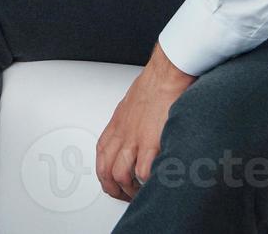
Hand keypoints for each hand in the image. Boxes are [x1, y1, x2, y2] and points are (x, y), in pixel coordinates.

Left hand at [95, 44, 196, 200]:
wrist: (166, 73)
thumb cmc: (155, 84)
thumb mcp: (134, 104)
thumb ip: (132, 120)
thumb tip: (137, 131)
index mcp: (117, 124)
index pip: (101, 154)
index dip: (104, 172)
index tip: (112, 181)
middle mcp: (122, 133)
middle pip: (105, 169)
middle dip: (112, 187)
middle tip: (124, 195)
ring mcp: (135, 139)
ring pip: (120, 174)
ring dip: (128, 189)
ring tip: (139, 194)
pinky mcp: (151, 142)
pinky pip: (143, 171)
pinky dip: (147, 181)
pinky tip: (153, 183)